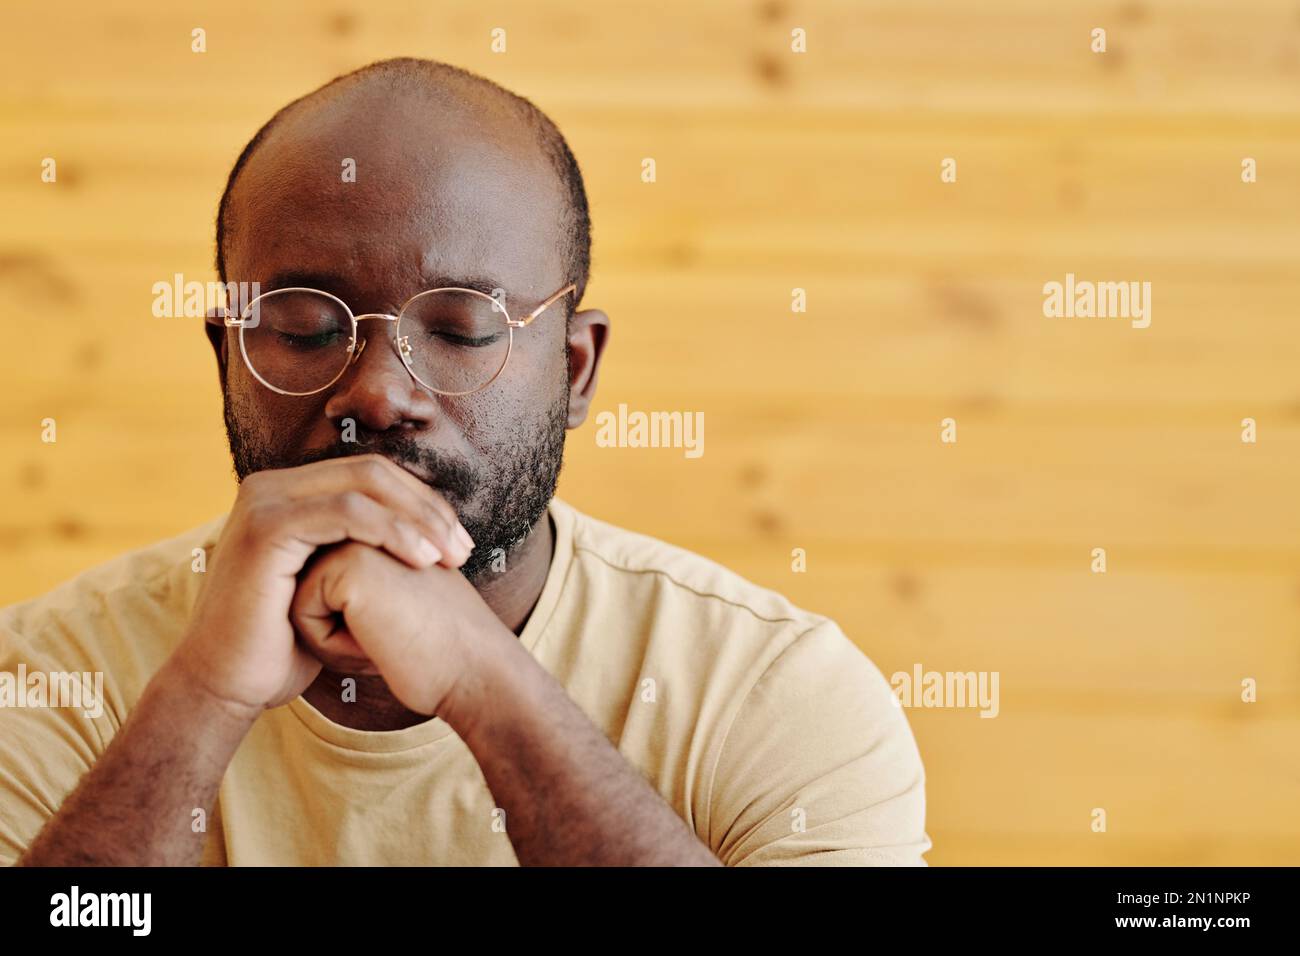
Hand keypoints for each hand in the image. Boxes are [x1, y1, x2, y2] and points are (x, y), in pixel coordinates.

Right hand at [172, 455, 475, 714]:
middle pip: (373, 471)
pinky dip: (392, 531)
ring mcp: (265, 501)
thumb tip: (424, 535)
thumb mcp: (333, 588)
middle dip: (427, 507)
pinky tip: (421, 559)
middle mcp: (272, 486)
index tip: (458, 543)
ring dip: (418, 518)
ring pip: (364, 485)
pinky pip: (346, 513)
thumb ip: (362, 552)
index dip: (422, 502)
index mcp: (289, 493)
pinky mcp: (266, 528)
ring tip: (450, 556)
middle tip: (463, 549)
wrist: (226, 686)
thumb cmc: (284, 645)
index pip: (372, 475)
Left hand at [289, 541, 508, 716]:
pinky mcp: (347, 561)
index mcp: (381, 525)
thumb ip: (357, 579)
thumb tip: (306, 589)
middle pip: (305, 586)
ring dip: (332, 634)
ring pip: (297, 597)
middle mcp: (369, 520)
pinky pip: (300, 613)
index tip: (401, 626)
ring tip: (388, 635)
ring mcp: (359, 535)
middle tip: (397, 633)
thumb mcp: (394, 601)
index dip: (347, 620)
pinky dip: (330, 643)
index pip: (321, 582)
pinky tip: (377, 640)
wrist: (476, 672)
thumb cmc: (436, 650)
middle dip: (336, 625)